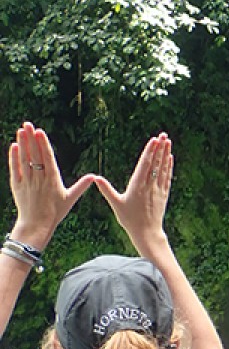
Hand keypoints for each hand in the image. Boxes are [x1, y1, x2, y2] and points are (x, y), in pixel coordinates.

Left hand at [8, 122, 93, 248]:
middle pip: (35, 154)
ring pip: (24, 159)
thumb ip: (81, 186)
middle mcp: (39, 178)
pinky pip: (15, 169)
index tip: (40, 131)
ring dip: (22, 144)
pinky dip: (14, 157)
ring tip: (21, 130)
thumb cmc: (55, 212)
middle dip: (31, 138)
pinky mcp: (16, 186)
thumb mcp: (70, 199)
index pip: (47, 157)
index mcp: (53, 180)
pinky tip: (14, 146)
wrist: (37, 224)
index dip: (43, 143)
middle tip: (28, 124)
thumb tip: (94, 177)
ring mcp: (27, 181)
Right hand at [93, 133, 173, 249]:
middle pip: (156, 164)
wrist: (147, 233)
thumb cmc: (129, 219)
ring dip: (166, 154)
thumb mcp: (116, 204)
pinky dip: (169, 167)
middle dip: (160, 148)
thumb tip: (95, 178)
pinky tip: (170, 158)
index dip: (150, 152)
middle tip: (163, 134)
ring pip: (163, 169)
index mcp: (138, 186)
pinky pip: (167, 178)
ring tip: (168, 142)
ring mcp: (158, 190)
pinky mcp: (164, 195)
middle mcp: (150, 186)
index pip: (145, 165)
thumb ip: (107, 190)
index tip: (153, 140)